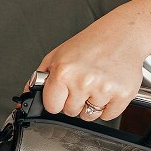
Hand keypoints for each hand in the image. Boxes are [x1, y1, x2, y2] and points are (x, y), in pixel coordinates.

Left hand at [33, 22, 149, 121]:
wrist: (122, 34)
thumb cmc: (90, 43)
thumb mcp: (57, 55)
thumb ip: (40, 77)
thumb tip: (28, 94)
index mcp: (63, 72)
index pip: (51, 106)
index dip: (55, 101)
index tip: (61, 94)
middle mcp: (83, 81)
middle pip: (70, 112)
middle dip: (74, 101)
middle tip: (82, 83)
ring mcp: (104, 89)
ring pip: (89, 116)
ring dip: (91, 105)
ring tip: (95, 84)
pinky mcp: (123, 94)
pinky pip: (108, 116)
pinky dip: (108, 107)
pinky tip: (107, 88)